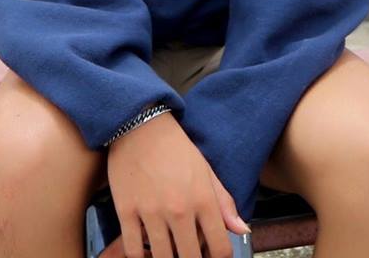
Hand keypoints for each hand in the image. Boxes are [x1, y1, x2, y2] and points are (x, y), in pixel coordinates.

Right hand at [97, 111, 249, 257]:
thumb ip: (224, 202)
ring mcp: (151, 212)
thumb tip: (242, 230)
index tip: (213, 255)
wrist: (140, 124)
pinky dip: (140, 257)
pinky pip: (133, 250)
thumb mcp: (205, 170)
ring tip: (169, 251)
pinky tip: (145, 252)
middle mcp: (179, 210)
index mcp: (203, 199)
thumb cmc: (174, 146)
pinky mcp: (126, 211)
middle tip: (190, 252)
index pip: (220, 249)